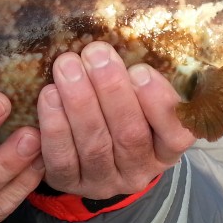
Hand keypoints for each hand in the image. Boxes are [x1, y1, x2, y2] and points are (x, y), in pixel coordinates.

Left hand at [36, 41, 195, 198]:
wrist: (93, 153)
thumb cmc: (123, 110)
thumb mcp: (142, 99)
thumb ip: (139, 80)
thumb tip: (120, 39)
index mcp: (167, 149)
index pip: (174, 134)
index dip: (157, 103)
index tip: (140, 70)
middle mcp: (139, 170)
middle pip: (129, 135)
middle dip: (111, 91)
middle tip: (95, 53)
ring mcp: (105, 181)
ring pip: (95, 145)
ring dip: (80, 102)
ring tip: (67, 66)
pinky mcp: (71, 184)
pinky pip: (62, 159)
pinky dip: (55, 127)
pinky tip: (48, 96)